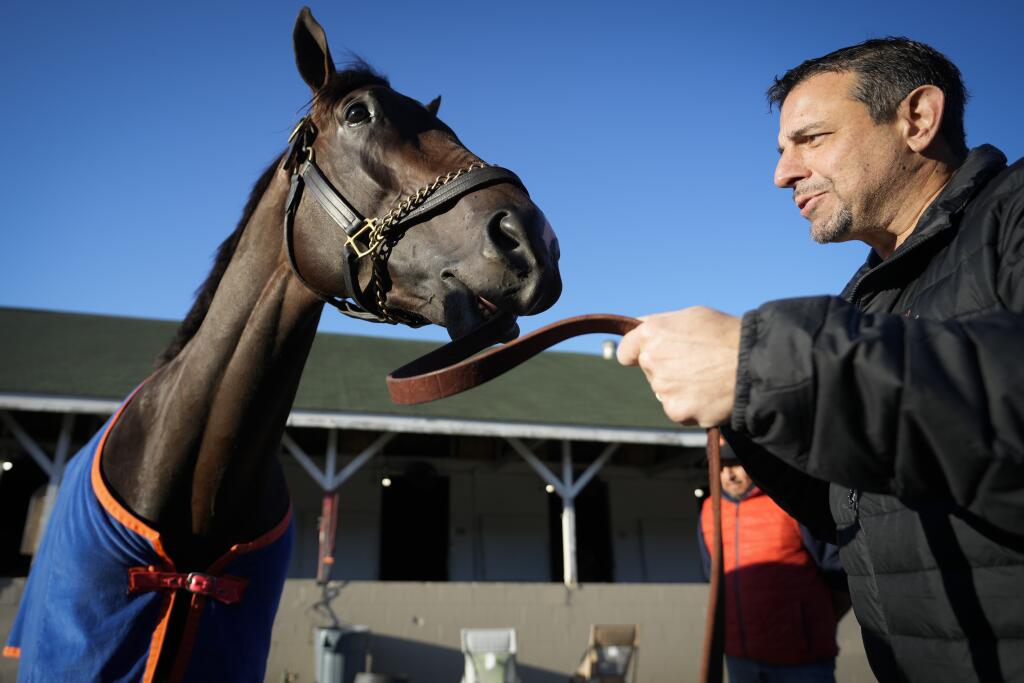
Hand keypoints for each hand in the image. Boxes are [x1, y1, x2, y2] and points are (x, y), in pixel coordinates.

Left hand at [616, 306, 740, 425]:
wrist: (755, 364)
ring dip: (680, 388)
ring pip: (665, 391)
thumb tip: (638, 327)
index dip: (637, 353)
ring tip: (708, 378)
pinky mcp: (676, 411)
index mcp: (652, 333)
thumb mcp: (692, 316)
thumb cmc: (727, 335)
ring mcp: (663, 388)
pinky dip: (691, 406)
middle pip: (650, 372)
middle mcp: (652, 360)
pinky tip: (709, 394)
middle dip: (667, 369)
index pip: (625, 351)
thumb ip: (660, 324)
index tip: (648, 356)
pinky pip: (678, 410)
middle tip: (697, 364)